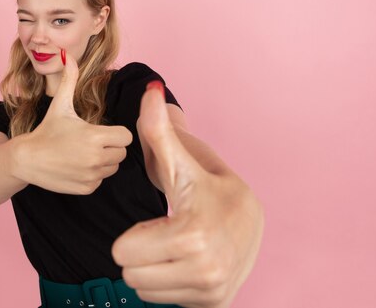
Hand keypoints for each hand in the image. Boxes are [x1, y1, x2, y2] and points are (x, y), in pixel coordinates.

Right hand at [14, 52, 132, 194]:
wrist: (26, 159)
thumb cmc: (47, 130)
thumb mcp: (60, 105)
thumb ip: (70, 79)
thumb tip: (68, 55)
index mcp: (95, 136)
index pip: (125, 136)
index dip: (115, 133)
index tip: (100, 131)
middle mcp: (96, 157)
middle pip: (121, 153)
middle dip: (110, 147)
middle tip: (90, 142)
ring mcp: (91, 175)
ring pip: (112, 168)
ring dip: (103, 162)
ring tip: (83, 154)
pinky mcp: (86, 188)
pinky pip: (101, 181)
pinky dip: (93, 175)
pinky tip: (77, 167)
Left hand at [111, 82, 263, 307]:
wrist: (252, 219)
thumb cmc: (210, 187)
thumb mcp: (183, 161)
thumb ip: (160, 131)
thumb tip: (149, 89)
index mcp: (191, 235)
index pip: (123, 253)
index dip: (131, 234)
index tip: (157, 221)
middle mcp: (205, 270)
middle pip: (130, 274)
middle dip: (139, 252)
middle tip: (162, 233)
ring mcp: (212, 289)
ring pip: (144, 290)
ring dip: (152, 269)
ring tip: (175, 246)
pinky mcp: (216, 302)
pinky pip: (164, 300)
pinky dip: (169, 283)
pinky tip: (187, 261)